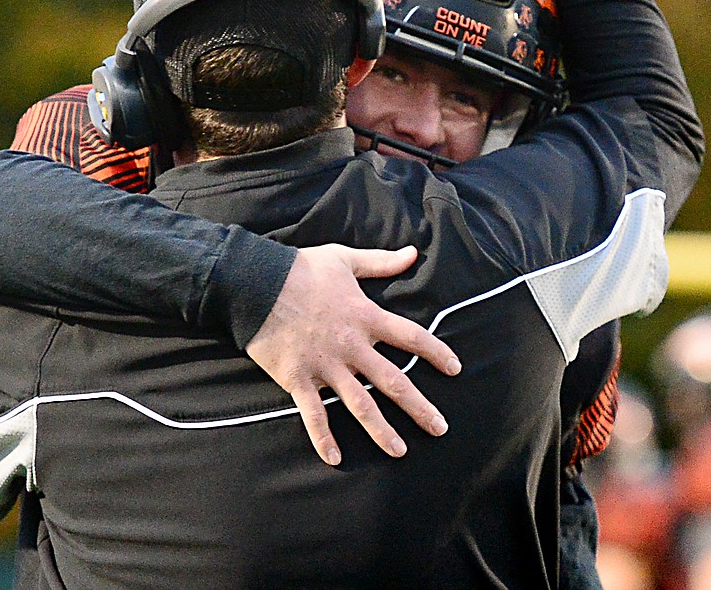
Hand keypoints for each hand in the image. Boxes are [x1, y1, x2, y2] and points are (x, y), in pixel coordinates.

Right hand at [246, 244, 461, 465]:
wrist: (255, 283)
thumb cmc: (300, 269)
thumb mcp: (344, 259)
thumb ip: (380, 262)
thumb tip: (411, 253)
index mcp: (366, 316)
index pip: (411, 337)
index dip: (436, 352)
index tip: (455, 368)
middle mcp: (352, 346)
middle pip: (393, 380)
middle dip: (419, 407)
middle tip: (440, 428)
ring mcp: (325, 365)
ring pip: (360, 404)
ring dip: (381, 430)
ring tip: (399, 451)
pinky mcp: (298, 378)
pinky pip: (314, 414)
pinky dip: (323, 437)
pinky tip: (335, 458)